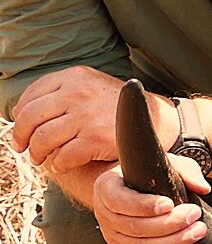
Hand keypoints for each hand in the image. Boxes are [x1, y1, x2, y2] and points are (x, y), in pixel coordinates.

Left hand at [9, 66, 178, 175]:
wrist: (160, 120)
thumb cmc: (123, 109)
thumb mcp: (93, 87)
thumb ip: (63, 92)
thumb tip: (24, 111)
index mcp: (73, 77)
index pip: (31, 96)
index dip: (20, 116)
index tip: (21, 128)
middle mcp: (76, 93)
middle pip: (31, 117)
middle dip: (22, 136)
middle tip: (22, 147)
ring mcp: (86, 116)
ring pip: (44, 138)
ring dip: (38, 152)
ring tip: (40, 159)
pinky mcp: (96, 139)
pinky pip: (65, 155)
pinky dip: (59, 164)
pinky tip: (61, 165)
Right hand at [91, 155, 210, 243]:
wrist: (135, 190)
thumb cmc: (149, 175)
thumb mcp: (165, 164)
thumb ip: (184, 170)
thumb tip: (203, 188)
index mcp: (106, 188)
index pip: (119, 201)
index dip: (145, 205)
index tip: (170, 204)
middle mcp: (105, 215)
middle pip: (135, 227)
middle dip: (169, 224)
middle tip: (195, 215)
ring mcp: (114, 237)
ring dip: (173, 242)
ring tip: (197, 232)